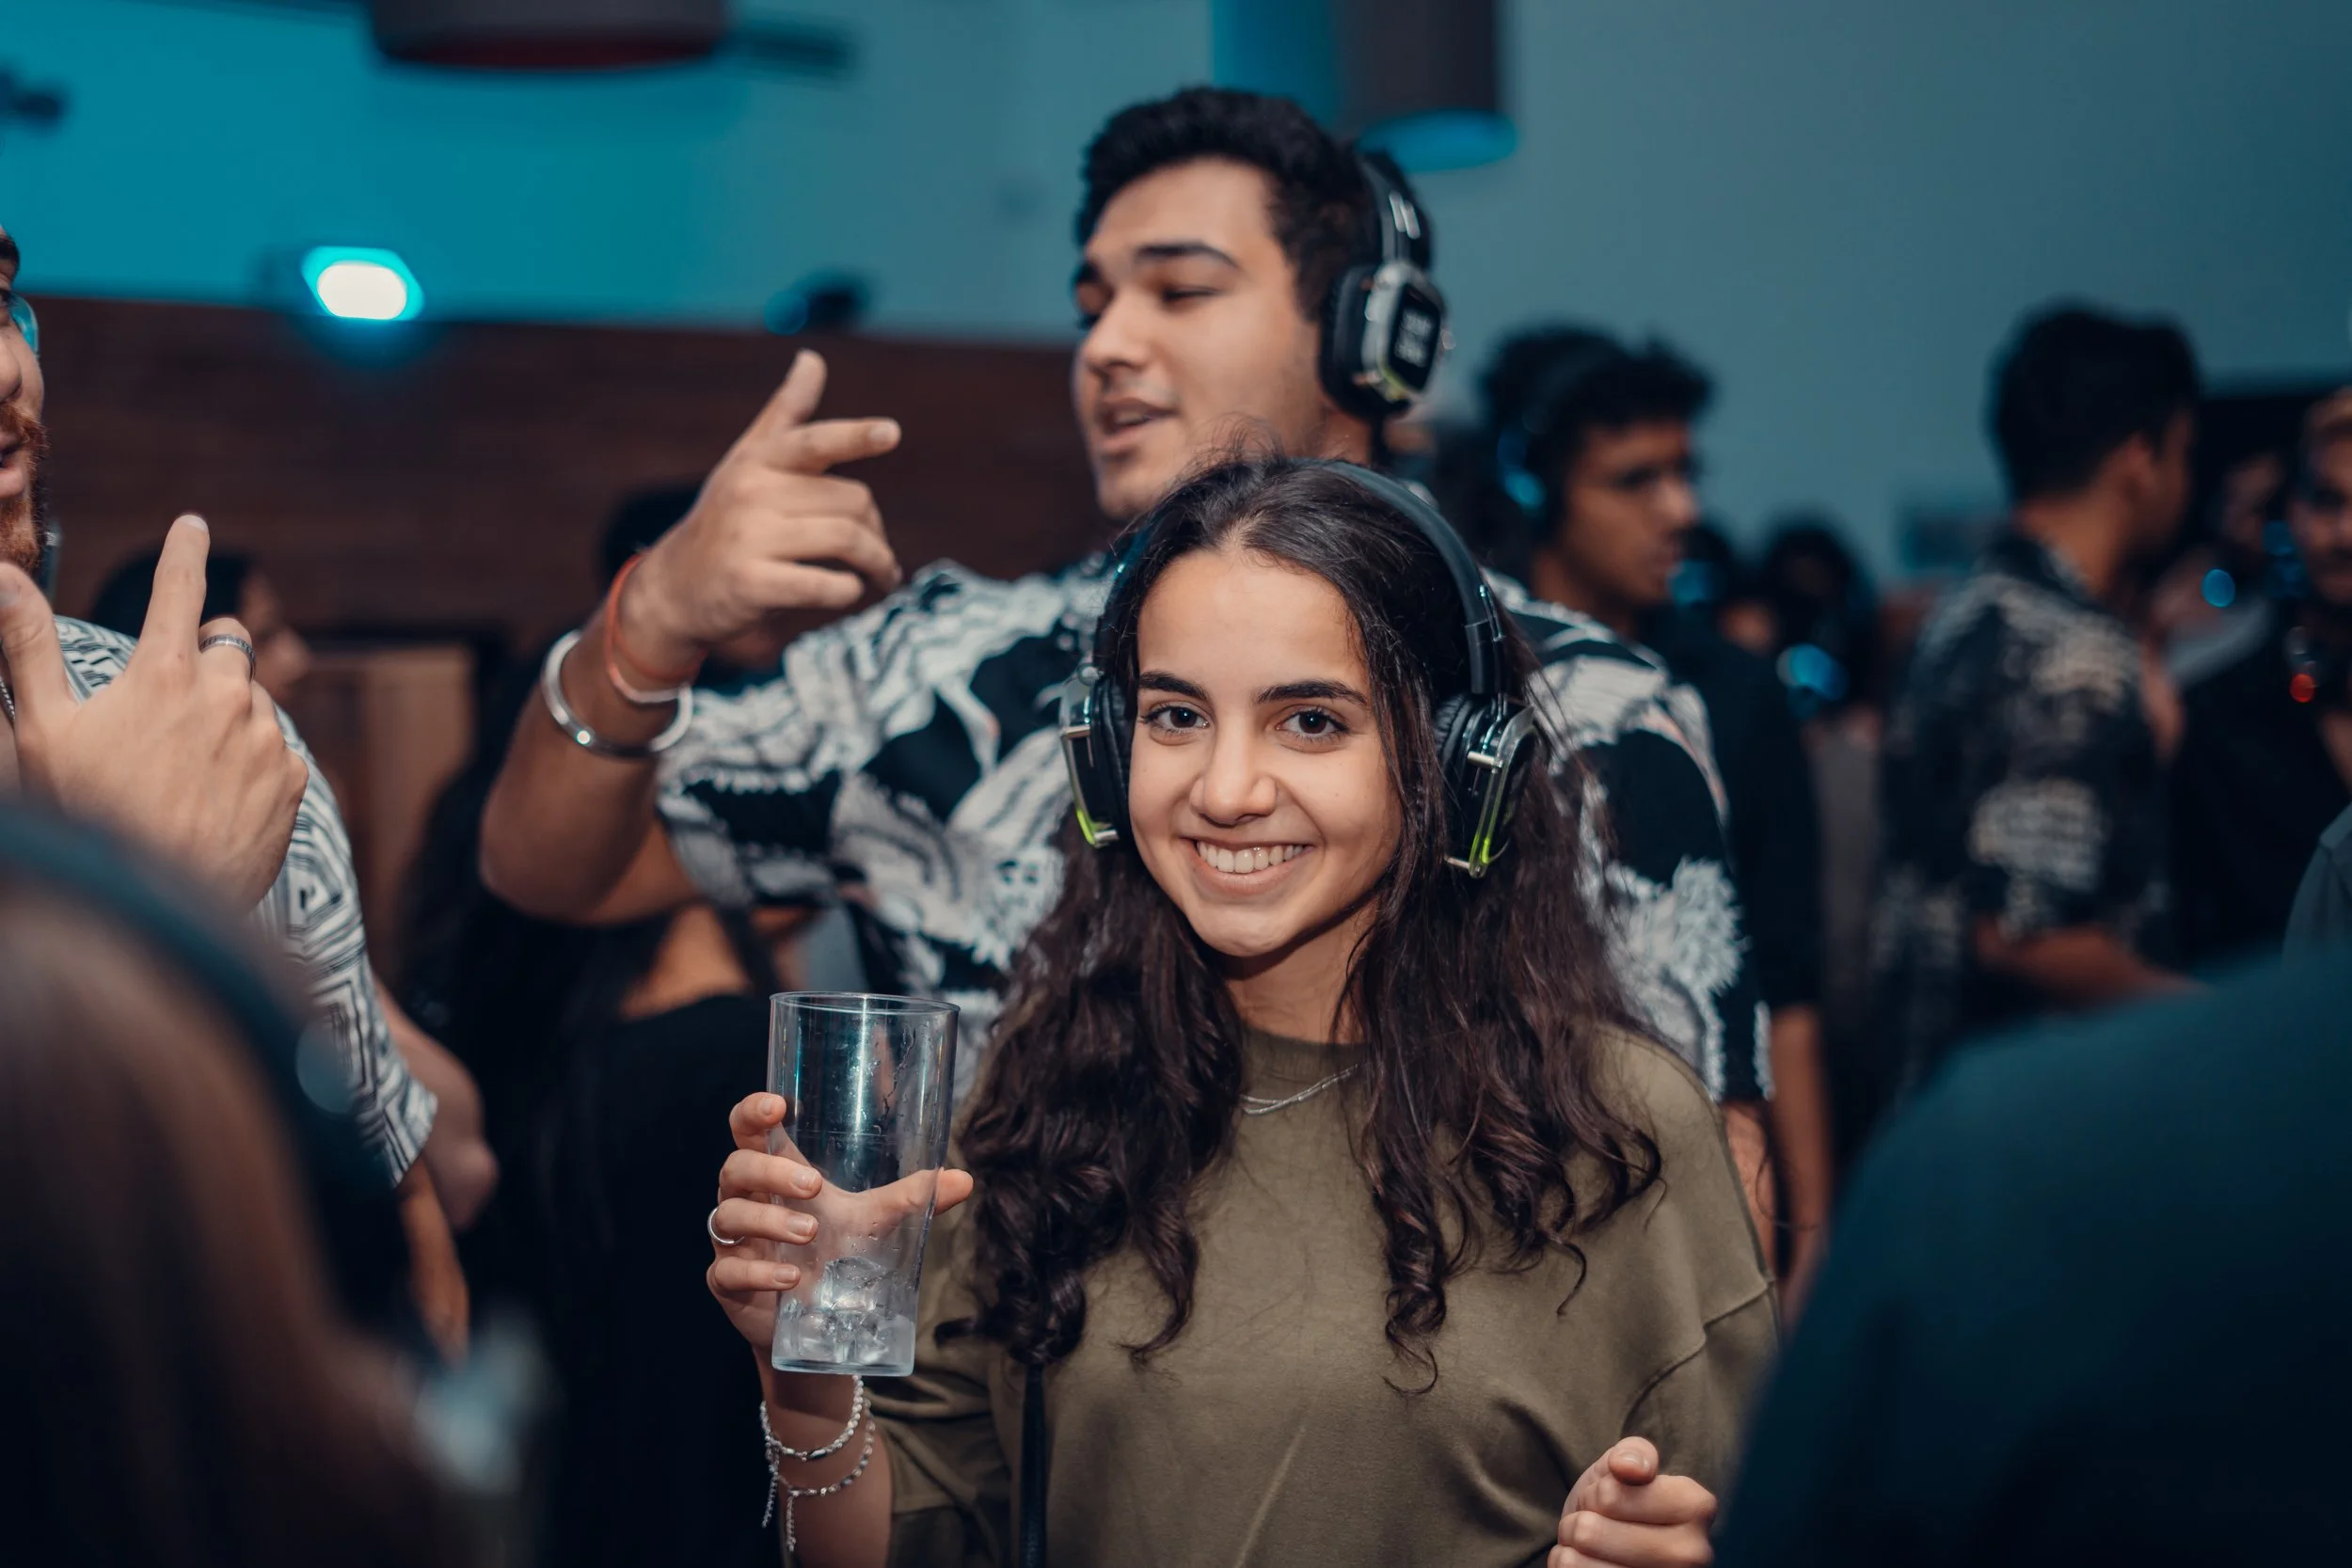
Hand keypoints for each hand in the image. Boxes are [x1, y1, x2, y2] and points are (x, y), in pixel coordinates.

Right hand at [0, 515, 308, 907]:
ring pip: (251, 701)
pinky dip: (249, 760)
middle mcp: (225, 694)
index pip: (178, 591)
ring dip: (224, 715)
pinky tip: (213, 796)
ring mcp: (265, 736)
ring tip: (181, 769)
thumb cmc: (86, 815)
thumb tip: (1, 574)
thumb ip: (25, 646)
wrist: (151, 905)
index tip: (193, 524)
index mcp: (163, 673)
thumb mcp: (41, 729)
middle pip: (227, 647)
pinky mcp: (293, 780)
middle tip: (170, 700)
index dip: (185, 553)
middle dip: (204, 657)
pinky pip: (275, 750)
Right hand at [621, 351, 902, 673]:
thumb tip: (812, 358)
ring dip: (877, 563)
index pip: (813, 442)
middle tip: (883, 556)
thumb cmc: (726, 520)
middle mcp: (752, 492)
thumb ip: (787, 414)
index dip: (854, 436)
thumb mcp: (749, 463)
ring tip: (882, 577)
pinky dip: (847, 590)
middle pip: (852, 501)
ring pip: (846, 539)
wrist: (674, 589)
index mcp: (759, 461)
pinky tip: (848, 592)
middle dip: (877, 532)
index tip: (891, 432)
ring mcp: (748, 538)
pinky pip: (823, 584)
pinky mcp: (749, 583)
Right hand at [706, 1091, 973, 1354]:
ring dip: (769, 1220)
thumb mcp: (873, 1222)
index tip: (777, 1105)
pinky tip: (791, 1279)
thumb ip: (912, 1199)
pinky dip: (759, 1272)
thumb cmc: (837, 1254)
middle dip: (771, 1170)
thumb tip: (964, 1180)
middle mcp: (748, 1200)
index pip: (747, 1129)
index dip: (752, 1112)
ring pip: (729, 1215)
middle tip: (814, 1184)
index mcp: (775, 1173)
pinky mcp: (727, 1283)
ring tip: (810, 1232)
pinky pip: (728, 1271)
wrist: (819, 1326)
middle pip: (736, 1166)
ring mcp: (734, 1242)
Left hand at [1551, 1438, 1717, 1567]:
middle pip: (1589, 1532)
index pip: (1608, 1496)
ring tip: (1594, 1550)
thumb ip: (1633, 1453)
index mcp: (1697, 1508)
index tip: (1614, 1499)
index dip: (1598, 1493)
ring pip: (1576, 1563)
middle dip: (1579, 1523)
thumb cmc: (1623, 1502)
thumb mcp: (1627, 1465)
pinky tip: (1592, 1567)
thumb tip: (1628, 1467)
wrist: (1617, 1548)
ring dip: (1572, 1551)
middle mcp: (1693, 1555)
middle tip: (1598, 1527)